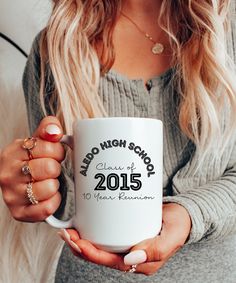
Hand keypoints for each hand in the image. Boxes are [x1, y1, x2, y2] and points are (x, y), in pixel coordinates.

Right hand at [0, 116, 64, 221]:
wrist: (21, 183)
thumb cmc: (33, 161)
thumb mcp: (38, 141)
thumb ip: (48, 129)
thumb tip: (54, 131)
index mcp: (12, 153)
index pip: (49, 147)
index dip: (57, 151)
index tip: (53, 154)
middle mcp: (7, 174)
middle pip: (50, 167)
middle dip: (56, 168)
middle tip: (50, 169)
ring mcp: (11, 195)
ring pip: (49, 188)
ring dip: (54, 185)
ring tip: (47, 182)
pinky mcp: (19, 213)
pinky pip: (47, 208)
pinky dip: (53, 202)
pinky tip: (48, 196)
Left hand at [58, 203, 190, 274]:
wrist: (183, 215)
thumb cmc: (178, 226)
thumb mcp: (170, 238)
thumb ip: (154, 250)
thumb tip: (130, 260)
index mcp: (140, 263)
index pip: (111, 262)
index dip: (92, 254)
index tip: (78, 242)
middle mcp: (130, 257)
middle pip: (100, 256)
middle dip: (80, 247)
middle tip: (66, 234)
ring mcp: (127, 246)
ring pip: (99, 248)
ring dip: (81, 241)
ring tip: (67, 231)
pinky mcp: (125, 234)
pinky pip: (104, 238)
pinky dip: (91, 233)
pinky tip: (81, 225)